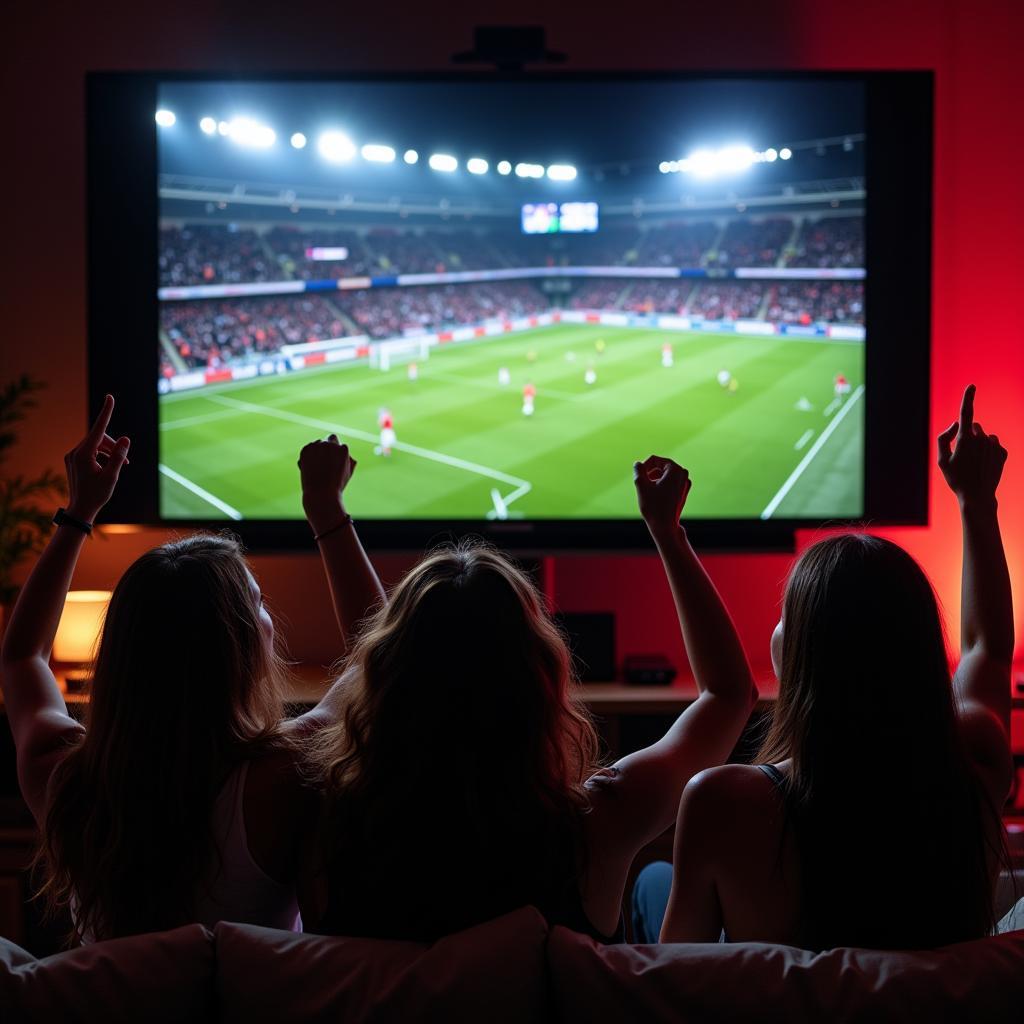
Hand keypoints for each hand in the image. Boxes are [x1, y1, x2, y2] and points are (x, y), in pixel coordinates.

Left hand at [64, 394, 129, 523]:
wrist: (80, 509)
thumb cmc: (96, 495)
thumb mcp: (112, 476)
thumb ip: (118, 456)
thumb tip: (125, 439)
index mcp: (83, 454)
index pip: (98, 429)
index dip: (106, 412)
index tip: (110, 398)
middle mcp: (75, 452)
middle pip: (98, 438)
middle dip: (113, 444)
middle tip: (126, 460)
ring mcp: (72, 456)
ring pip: (94, 445)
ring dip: (109, 451)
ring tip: (119, 466)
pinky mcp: (73, 461)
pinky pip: (90, 451)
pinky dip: (102, 455)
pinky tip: (108, 468)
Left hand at [298, 434, 355, 526]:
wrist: (320, 494)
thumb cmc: (336, 486)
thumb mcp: (347, 472)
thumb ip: (348, 460)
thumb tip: (344, 450)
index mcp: (343, 449)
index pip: (341, 445)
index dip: (338, 454)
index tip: (334, 463)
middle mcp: (330, 445)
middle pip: (331, 438)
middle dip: (329, 447)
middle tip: (326, 459)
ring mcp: (317, 446)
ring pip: (318, 443)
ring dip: (318, 450)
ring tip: (318, 468)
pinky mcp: (306, 449)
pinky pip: (308, 448)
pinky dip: (309, 455)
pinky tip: (311, 467)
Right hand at [634, 455, 691, 534]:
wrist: (665, 526)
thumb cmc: (653, 506)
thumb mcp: (641, 485)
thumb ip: (639, 470)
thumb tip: (638, 463)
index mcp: (675, 469)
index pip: (654, 460)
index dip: (643, 467)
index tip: (638, 479)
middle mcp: (683, 474)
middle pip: (660, 466)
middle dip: (649, 474)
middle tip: (643, 487)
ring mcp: (685, 483)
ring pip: (664, 475)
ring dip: (654, 480)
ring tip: (648, 492)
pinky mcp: (683, 491)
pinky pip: (670, 483)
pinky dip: (661, 486)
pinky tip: (656, 497)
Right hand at [937, 385, 1006, 506]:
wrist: (978, 497)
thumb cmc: (956, 479)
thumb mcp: (941, 460)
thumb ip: (944, 438)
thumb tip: (956, 424)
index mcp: (965, 440)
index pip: (966, 413)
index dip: (968, 398)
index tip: (972, 386)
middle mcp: (981, 439)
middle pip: (973, 427)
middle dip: (967, 435)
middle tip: (962, 455)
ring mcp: (994, 446)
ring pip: (984, 435)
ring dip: (978, 443)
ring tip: (974, 463)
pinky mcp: (1003, 452)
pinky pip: (993, 444)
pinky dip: (988, 451)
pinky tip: (984, 465)